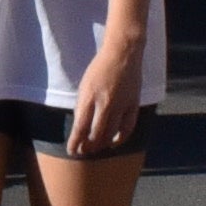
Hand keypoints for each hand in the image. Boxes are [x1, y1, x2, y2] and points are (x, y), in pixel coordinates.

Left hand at [64, 33, 144, 156]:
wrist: (122, 53)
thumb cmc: (100, 69)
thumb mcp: (84, 86)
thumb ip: (83, 106)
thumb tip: (81, 128)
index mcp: (89, 97)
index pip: (80, 127)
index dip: (75, 142)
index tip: (72, 150)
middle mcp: (105, 103)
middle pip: (96, 134)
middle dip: (88, 146)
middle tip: (84, 151)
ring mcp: (121, 104)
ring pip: (112, 134)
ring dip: (102, 144)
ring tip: (97, 148)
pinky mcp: (133, 104)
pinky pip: (128, 128)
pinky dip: (121, 138)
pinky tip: (114, 142)